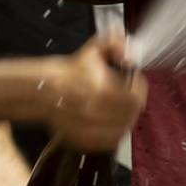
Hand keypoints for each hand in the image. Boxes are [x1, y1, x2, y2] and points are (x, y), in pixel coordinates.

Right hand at [46, 35, 147, 152]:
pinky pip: (109, 142)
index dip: (140, 89)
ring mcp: (89, 130)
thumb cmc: (72, 70)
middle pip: (131, 115)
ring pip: (122, 130)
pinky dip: (115, 133)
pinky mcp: (83, 141)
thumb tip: (130, 56)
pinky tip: (112, 121)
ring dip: (126, 119)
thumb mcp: (94, 48)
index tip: (136, 81)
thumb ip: (115, 43)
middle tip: (130, 95)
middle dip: (133, 103)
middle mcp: (96, 113)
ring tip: (122, 108)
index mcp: (102, 90)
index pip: (135, 98)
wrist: (44, 89)